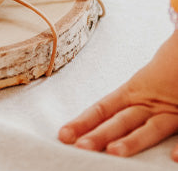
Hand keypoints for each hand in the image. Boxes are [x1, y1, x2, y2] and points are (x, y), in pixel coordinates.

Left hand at [58, 30, 177, 158]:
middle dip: (101, 134)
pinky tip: (173, 159)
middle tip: (81, 147)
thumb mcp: (143, 84)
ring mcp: (171, 111)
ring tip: (114, 152)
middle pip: (121, 120)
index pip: (102, 108)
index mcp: (132, 92)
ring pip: (151, 128)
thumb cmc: (165, 69)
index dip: (83, 122)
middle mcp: (148, 102)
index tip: (63, 135)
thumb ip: (126, 104)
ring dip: (133, 140)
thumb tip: (95, 122)